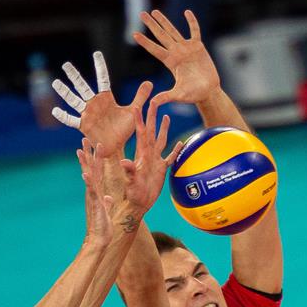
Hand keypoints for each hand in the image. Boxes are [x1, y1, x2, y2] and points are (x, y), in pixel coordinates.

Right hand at [52, 52, 151, 155]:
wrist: (117, 147)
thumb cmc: (123, 130)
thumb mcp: (133, 111)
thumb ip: (140, 97)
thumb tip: (149, 82)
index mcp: (106, 99)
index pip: (103, 79)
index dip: (100, 67)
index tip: (96, 54)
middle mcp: (94, 104)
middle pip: (83, 87)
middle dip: (74, 76)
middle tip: (66, 65)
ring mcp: (87, 114)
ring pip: (74, 100)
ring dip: (65, 92)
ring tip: (56, 82)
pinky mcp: (83, 125)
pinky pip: (71, 120)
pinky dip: (63, 116)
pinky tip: (55, 110)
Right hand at [77, 138, 114, 249]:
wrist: (100, 238)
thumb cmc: (103, 225)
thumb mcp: (106, 209)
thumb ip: (105, 201)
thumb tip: (107, 197)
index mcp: (97, 191)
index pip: (97, 171)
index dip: (96, 158)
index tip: (96, 145)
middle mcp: (93, 191)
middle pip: (90, 169)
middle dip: (88, 154)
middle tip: (84, 138)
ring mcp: (92, 196)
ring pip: (88, 176)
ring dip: (84, 163)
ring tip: (81, 150)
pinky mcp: (95, 203)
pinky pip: (91, 191)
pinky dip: (88, 182)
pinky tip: (85, 173)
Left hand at [119, 99, 182, 213]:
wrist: (139, 204)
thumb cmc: (133, 194)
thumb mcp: (131, 182)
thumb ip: (129, 171)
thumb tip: (125, 162)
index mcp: (141, 155)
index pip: (140, 133)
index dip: (139, 120)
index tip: (138, 106)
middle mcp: (148, 155)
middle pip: (151, 132)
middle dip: (152, 117)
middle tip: (154, 102)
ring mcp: (155, 161)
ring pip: (160, 141)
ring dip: (163, 129)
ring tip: (166, 116)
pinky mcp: (161, 170)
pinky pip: (170, 157)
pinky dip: (175, 150)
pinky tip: (180, 143)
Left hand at [133, 9, 221, 107]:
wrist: (209, 92)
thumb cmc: (194, 95)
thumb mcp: (179, 95)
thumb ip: (166, 97)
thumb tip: (153, 103)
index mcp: (170, 62)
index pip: (155, 50)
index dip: (145, 42)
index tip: (134, 34)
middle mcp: (176, 53)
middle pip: (161, 36)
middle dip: (151, 25)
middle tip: (142, 14)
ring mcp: (187, 49)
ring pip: (173, 31)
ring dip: (164, 21)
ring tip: (155, 12)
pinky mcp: (198, 47)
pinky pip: (195, 31)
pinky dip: (192, 22)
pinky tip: (187, 12)